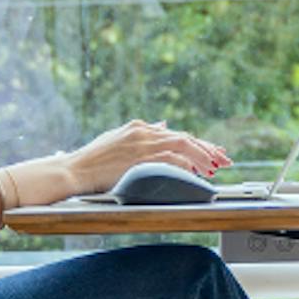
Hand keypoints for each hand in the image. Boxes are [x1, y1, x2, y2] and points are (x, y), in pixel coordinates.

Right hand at [54, 120, 230, 200]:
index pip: (175, 134)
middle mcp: (144, 132)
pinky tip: (199, 173)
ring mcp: (143, 144)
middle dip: (207, 148)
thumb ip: (142, 134)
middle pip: (184, 138)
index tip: (211, 152)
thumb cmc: (91, 161)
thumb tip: (163, 126)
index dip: (196, 144)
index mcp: (139, 127)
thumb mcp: (117, 140)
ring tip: (217, 166)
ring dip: (203, 156)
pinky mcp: (141, 157)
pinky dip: (188, 165)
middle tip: (223, 158)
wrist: (74, 170)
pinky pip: (173, 159)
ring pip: (183, 145)